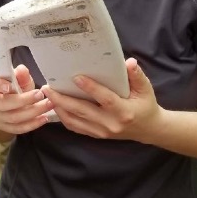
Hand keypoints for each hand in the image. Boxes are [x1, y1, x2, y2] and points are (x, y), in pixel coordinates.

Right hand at [0, 64, 54, 134]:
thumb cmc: (13, 87)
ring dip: (33, 112)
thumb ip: (20, 75)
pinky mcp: (3, 127)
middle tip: (40, 94)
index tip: (11, 86)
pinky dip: (32, 124)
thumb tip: (22, 70)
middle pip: (3, 104)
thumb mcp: (17, 79)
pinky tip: (43, 118)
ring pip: (13, 118)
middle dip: (24, 100)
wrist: (8, 102)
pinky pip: (17, 129)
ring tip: (48, 105)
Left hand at [41, 58, 161, 140]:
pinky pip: (75, 127)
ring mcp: (101, 132)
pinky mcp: (96, 135)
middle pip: (82, 111)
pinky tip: (56, 106)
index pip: (105, 99)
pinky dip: (63, 117)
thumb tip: (129, 62)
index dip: (91, 88)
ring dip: (59, 108)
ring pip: (75, 121)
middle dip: (62, 99)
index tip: (76, 77)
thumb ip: (137, 76)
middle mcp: (110, 124)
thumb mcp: (146, 89)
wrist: (148, 129)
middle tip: (48, 87)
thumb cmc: (145, 105)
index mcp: (124, 111)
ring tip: (48, 95)